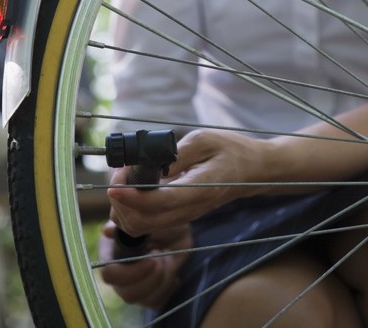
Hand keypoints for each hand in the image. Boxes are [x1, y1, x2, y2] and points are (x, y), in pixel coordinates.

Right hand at [99, 220, 191, 307]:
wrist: (178, 229)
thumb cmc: (159, 220)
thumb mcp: (150, 216)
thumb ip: (129, 226)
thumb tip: (107, 232)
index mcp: (112, 252)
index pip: (109, 274)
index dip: (129, 273)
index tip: (151, 258)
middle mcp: (120, 273)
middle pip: (126, 293)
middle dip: (150, 279)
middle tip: (163, 258)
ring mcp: (133, 285)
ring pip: (143, 300)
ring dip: (162, 280)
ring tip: (168, 258)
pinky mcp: (148, 294)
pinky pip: (157, 302)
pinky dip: (169, 286)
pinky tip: (172, 267)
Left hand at [108, 129, 268, 236]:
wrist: (252, 170)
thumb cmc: (230, 149)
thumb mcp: (205, 139)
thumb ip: (177, 154)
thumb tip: (150, 167)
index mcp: (199, 188)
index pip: (158, 202)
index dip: (131, 196)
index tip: (115, 183)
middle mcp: (191, 209)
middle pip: (144, 222)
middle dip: (122, 203)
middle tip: (119, 177)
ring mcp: (186, 216)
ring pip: (144, 228)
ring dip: (125, 209)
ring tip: (124, 181)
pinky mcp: (181, 216)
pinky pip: (150, 224)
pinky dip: (133, 211)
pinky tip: (132, 189)